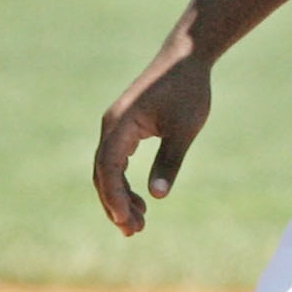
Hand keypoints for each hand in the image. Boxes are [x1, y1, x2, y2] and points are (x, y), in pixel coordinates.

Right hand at [93, 48, 212, 236]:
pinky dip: (125, 182)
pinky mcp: (125, 127)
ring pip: (108, 169)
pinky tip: (141, 200)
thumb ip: (169, 161)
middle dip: (115, 204)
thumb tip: (158, 197)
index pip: (108, 168)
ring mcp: (116, 126)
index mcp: (120, 125)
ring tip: (138, 223)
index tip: (125, 221)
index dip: (114, 197)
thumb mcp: (184, 130)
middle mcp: (111, 126)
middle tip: (134, 232)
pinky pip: (117, 161)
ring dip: (119, 196)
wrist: (186, 59)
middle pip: (103, 173)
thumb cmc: (189, 91)